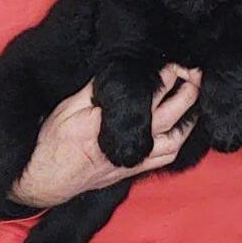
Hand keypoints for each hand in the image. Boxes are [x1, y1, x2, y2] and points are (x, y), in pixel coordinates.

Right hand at [9, 65, 201, 207]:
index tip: (175, 62)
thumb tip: (116, 70)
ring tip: (194, 96)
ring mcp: (134, 158)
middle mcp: (127, 141)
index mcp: (107, 121)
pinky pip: (167, 156)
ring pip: (176, 138)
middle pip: (170, 114)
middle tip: (194, 73)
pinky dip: (181, 139)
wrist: (46, 180)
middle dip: (187, 91)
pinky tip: (184, 126)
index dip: (166, 76)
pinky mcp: (135, 169)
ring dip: (190, 116)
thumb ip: (93, 89)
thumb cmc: (52, 142)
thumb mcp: (66, 107)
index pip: (147, 94)